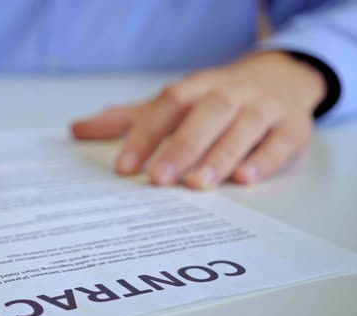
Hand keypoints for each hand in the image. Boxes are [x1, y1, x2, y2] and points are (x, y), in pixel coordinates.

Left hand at [72, 52, 325, 188]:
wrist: (280, 78)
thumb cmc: (214, 99)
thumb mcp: (172, 104)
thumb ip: (129, 119)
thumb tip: (76, 129)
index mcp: (196, 87)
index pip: (168, 105)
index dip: (145, 134)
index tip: (124, 168)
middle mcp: (229, 93)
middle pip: (207, 113)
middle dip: (182, 145)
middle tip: (159, 180)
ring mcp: (263, 108)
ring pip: (244, 126)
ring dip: (220, 154)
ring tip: (198, 184)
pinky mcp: (292, 127)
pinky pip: (281, 141)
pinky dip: (264, 160)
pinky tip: (245, 180)